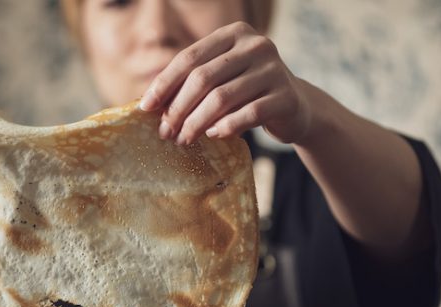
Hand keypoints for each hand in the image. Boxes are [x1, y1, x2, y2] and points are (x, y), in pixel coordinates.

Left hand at [139, 21, 311, 145]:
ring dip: (196, 123)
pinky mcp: (286, 97)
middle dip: (178, 108)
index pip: (189, 57)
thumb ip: (192, 82)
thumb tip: (149, 104)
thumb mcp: (221, 78)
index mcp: (234, 34)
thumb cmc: (247, 93)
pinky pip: (247, 115)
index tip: (145, 107)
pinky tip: (212, 135)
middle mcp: (256, 45)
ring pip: (222, 98)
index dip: (164, 83)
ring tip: (182, 139)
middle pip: (203, 78)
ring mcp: (274, 69)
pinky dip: (225, 128)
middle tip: (165, 132)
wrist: (295, 107)